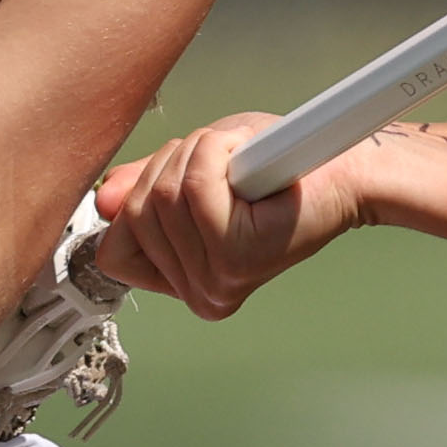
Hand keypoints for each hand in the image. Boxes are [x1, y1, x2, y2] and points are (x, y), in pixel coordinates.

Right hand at [91, 112, 370, 321]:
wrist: (343, 167)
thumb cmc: (277, 165)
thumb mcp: (193, 170)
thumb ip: (145, 190)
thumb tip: (103, 202)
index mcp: (187, 285)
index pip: (113, 252)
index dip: (139, 200)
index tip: (190, 183)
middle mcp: (200, 294)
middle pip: (136, 215)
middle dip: (171, 167)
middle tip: (223, 165)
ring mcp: (217, 280)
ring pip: (163, 194)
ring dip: (197, 155)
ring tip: (238, 164)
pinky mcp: (238, 256)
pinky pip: (194, 187)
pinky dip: (216, 152)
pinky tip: (248, 163)